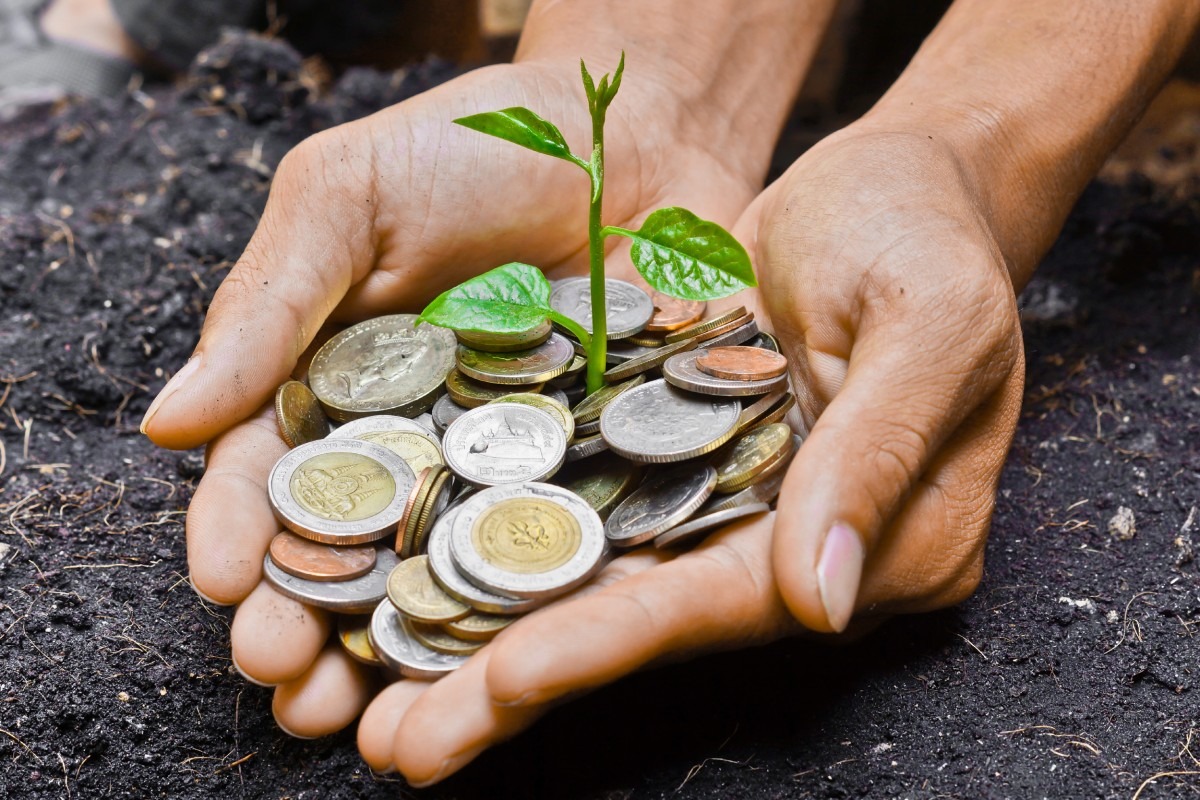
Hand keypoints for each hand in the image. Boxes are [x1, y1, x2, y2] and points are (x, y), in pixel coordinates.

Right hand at [140, 59, 771, 734]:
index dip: (245, 536)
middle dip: (315, 628)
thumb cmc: (469, 144)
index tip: (224, 587)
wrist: (625, 130)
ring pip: (453, 583)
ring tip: (377, 728)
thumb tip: (168, 425)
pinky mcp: (604, 477)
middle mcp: (417, 448)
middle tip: (289, 691)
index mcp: (336, 390)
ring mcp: (512, 472)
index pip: (276, 480)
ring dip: (412, 660)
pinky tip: (510, 676)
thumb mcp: (347, 199)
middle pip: (357, 558)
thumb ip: (269, 307)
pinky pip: (572, 556)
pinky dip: (540, 620)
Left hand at [358, 126, 1024, 783]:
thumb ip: (877, 456)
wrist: (898, 183)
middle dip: (519, 681)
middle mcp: (794, 548)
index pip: (730, 604)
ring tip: (374, 704)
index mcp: (884, 543)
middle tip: (400, 746)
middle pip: (646, 623)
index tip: (506, 677)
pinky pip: (578, 511)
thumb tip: (820, 604)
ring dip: (486, 639)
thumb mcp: (928, 325)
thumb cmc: (932, 238)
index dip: (615, 640)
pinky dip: (498, 547)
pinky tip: (407, 580)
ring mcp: (730, 506)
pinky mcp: (673, 459)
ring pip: (595, 583)